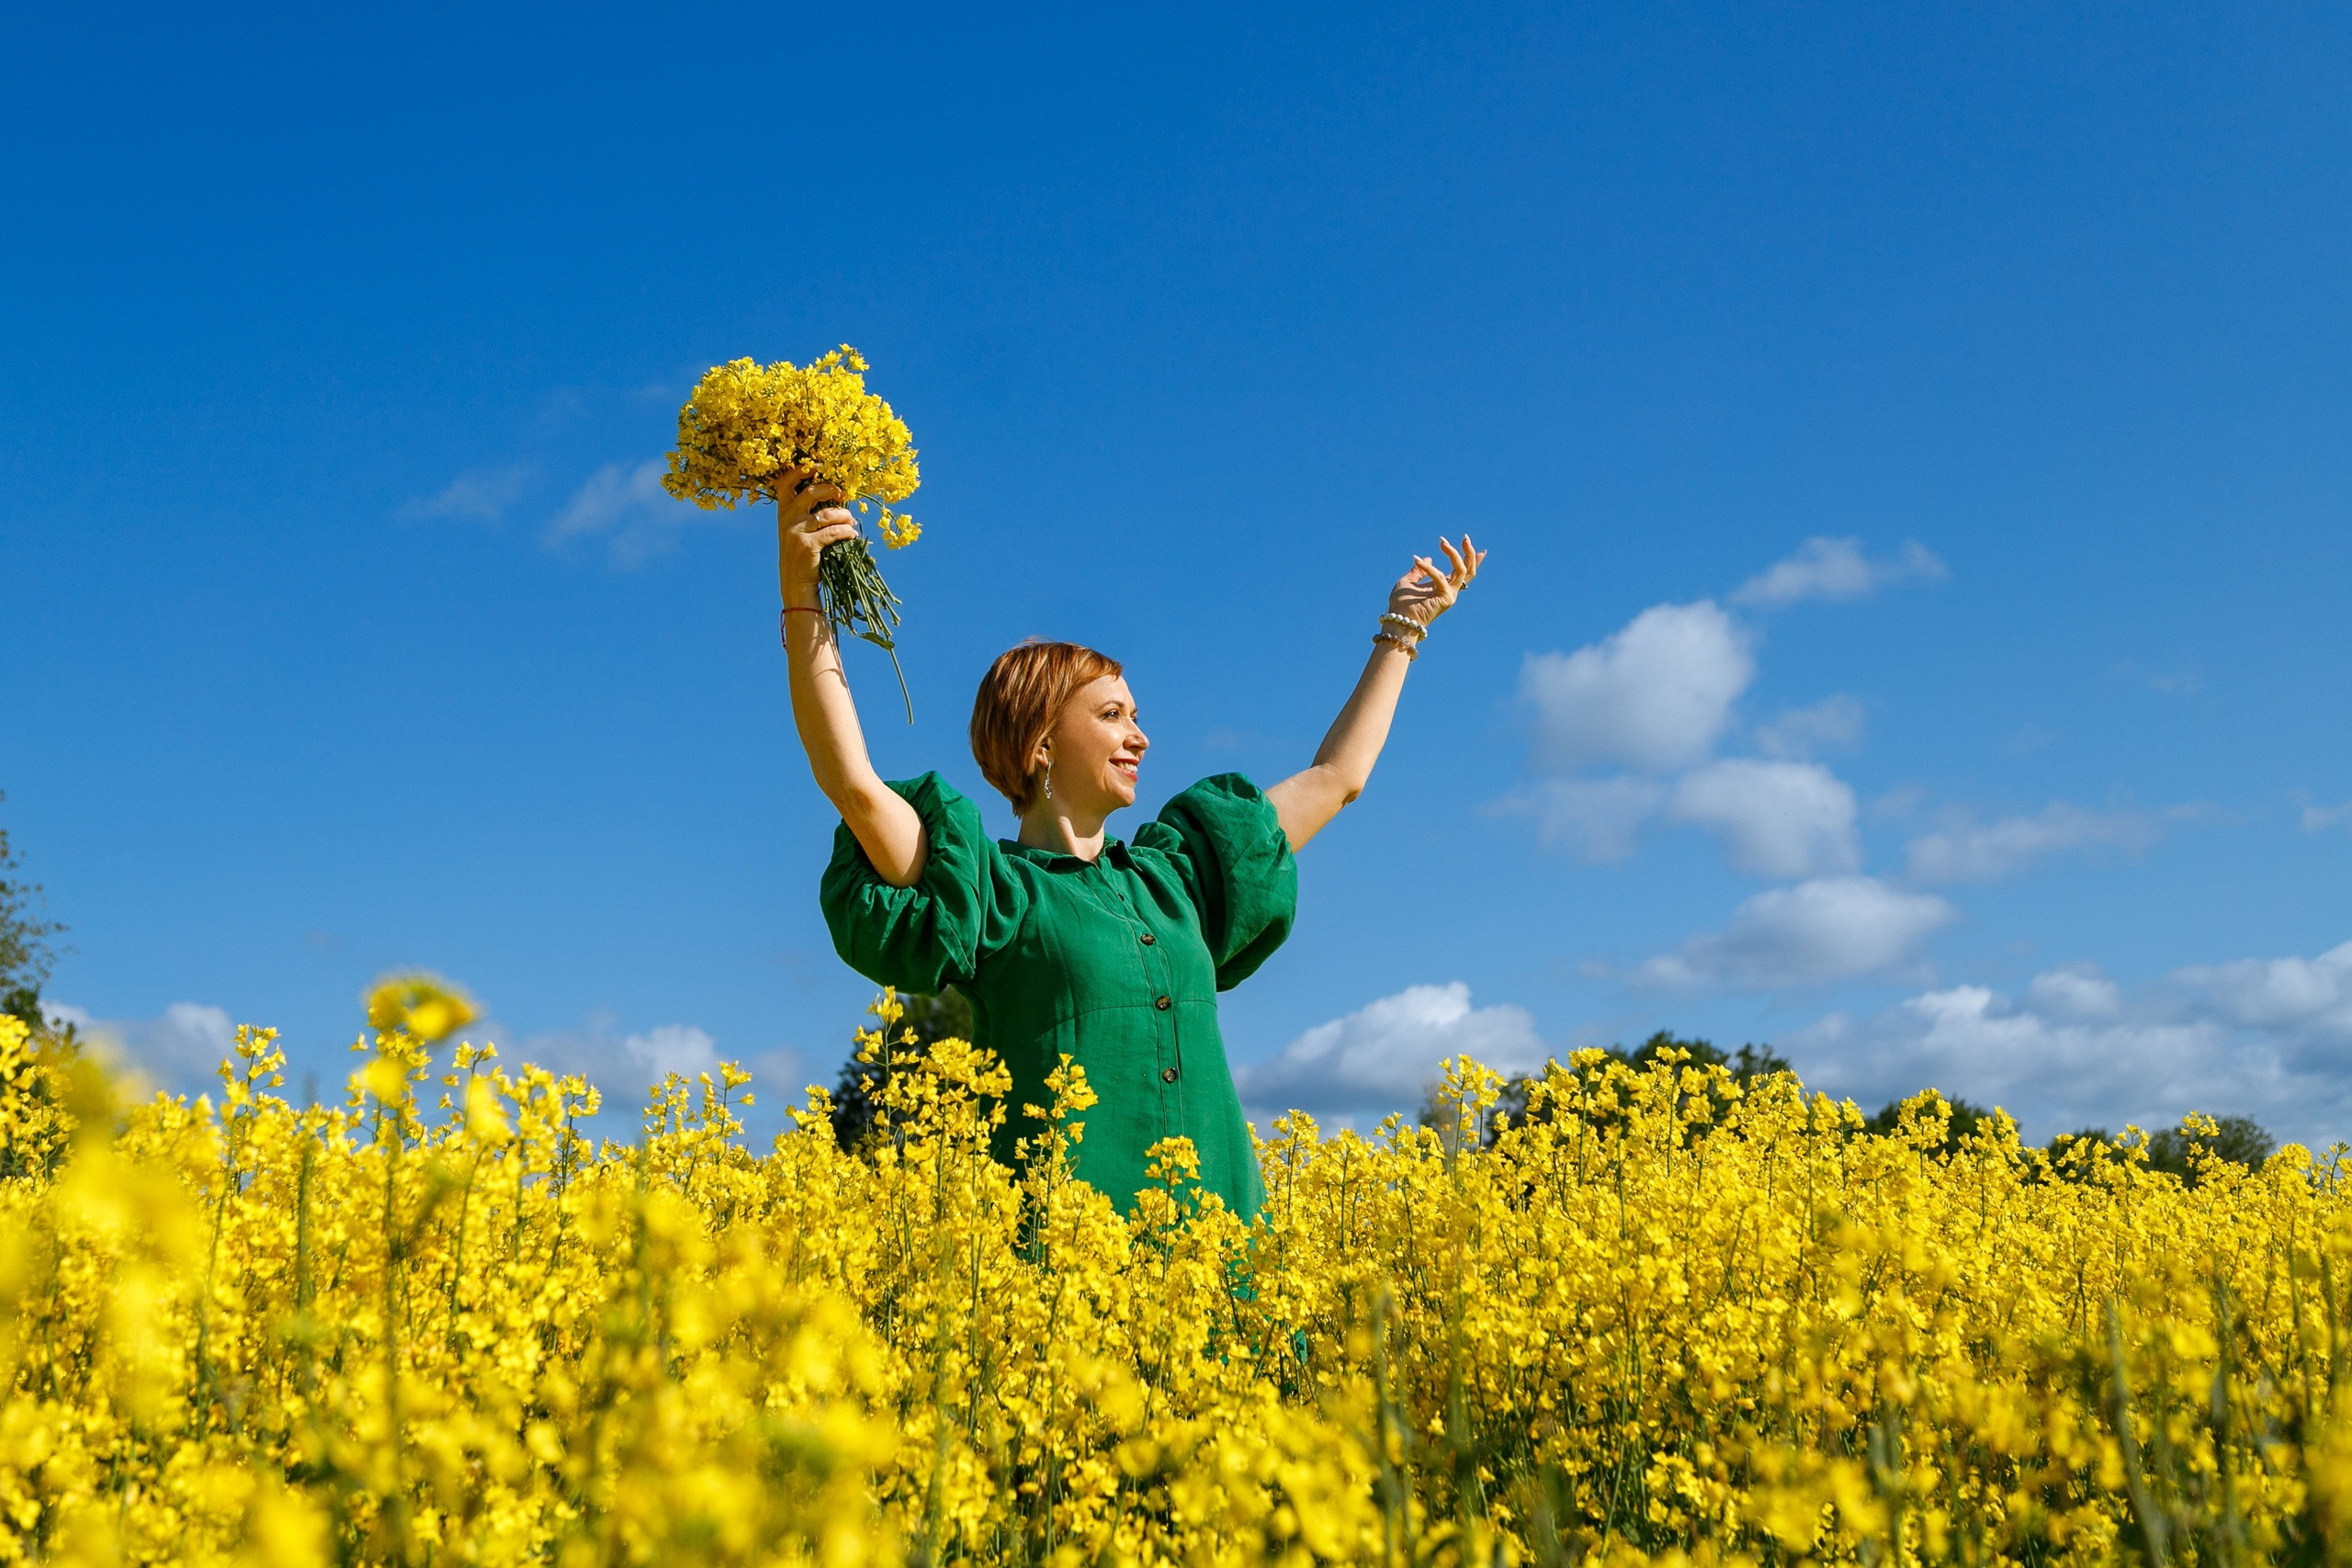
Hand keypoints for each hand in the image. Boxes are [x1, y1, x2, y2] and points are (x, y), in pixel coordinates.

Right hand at [777, 468, 858, 608]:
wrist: (795, 583)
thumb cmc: (801, 555)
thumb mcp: (796, 531)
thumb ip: (806, 513)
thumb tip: (834, 495)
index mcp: (783, 512)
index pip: (785, 483)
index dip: (800, 470)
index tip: (817, 465)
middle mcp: (787, 518)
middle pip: (811, 492)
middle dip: (831, 490)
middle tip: (843, 495)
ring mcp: (796, 531)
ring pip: (827, 514)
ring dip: (844, 515)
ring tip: (852, 521)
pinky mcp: (807, 545)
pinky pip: (833, 532)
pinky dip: (846, 531)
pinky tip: (852, 534)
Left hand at [1387, 534, 1483, 627]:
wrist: (1398, 619)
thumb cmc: (1401, 603)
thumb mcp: (1408, 580)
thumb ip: (1419, 570)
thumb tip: (1428, 558)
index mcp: (1443, 586)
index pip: (1463, 572)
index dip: (1473, 561)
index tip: (1482, 551)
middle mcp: (1450, 591)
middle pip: (1469, 570)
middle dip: (1469, 552)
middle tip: (1465, 537)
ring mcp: (1450, 595)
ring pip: (1462, 570)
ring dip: (1453, 553)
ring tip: (1442, 541)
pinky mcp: (1446, 599)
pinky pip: (1440, 578)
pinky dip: (1429, 568)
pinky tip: (1417, 560)